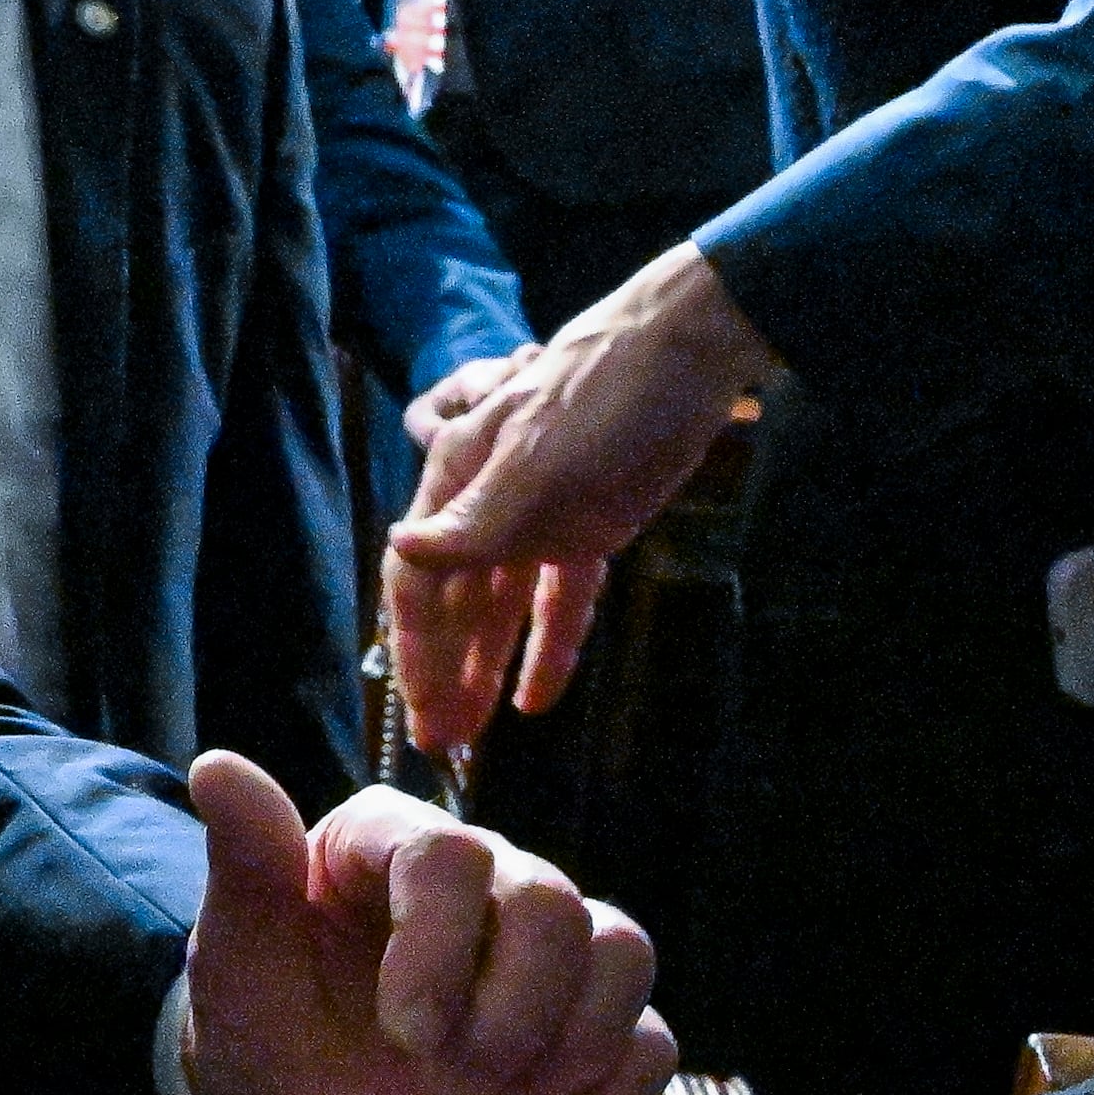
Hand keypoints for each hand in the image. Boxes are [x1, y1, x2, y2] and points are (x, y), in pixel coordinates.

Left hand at [179, 754, 672, 1094]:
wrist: (298, 1092)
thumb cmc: (265, 1004)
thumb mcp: (240, 946)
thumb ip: (246, 859)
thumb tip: (217, 767)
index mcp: (397, 840)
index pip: (454, 857)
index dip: (441, 949)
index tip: (401, 1032)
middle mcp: (486, 875)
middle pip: (554, 907)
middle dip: (509, 1014)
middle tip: (443, 1079)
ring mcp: (545, 950)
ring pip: (622, 957)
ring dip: (565, 1054)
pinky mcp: (586, 1024)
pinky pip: (651, 1042)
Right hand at [387, 245, 776, 757]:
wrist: (691, 347)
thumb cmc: (606, 398)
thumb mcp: (539, 462)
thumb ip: (474, 519)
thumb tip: (403, 551)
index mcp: (459, 480)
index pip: (418, 581)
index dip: (415, 652)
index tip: (423, 718)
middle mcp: (488, 501)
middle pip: (453, 600)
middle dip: (443, 673)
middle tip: (442, 746)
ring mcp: (539, 512)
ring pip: (499, 604)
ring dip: (484, 666)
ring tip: (475, 733)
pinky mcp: (588, 520)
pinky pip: (558, 593)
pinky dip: (548, 642)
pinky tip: (541, 695)